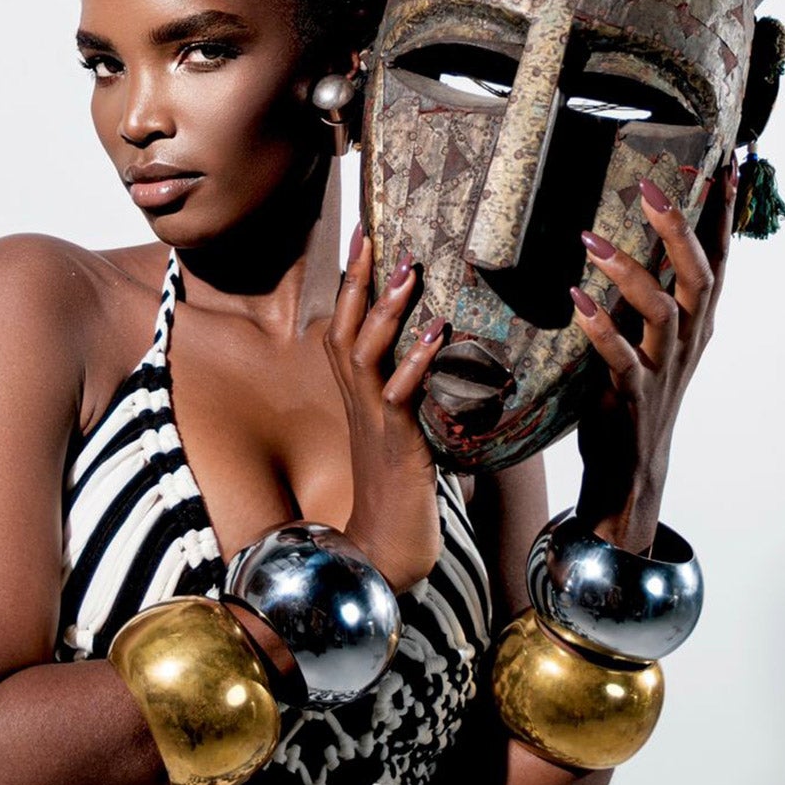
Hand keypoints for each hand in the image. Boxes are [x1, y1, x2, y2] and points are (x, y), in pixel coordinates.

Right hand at [324, 228, 446, 591]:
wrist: (385, 552)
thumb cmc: (400, 493)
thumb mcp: (404, 431)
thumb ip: (411, 394)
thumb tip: (439, 356)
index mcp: (359, 397)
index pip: (345, 326)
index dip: (352, 281)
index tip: (363, 234)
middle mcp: (358, 403)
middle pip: (345, 329)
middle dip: (357, 280)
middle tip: (372, 232)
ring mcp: (373, 423)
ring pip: (366, 357)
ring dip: (385, 313)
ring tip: (408, 271)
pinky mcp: (396, 446)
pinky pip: (399, 398)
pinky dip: (415, 365)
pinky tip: (435, 338)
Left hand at [569, 161, 736, 551]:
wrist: (631, 464)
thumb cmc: (639, 386)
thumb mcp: (654, 332)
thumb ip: (654, 287)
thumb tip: (638, 232)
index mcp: (700, 319)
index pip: (719, 257)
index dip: (723, 213)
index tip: (727, 164)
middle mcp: (690, 338)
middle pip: (699, 275)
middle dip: (679, 229)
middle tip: (652, 186)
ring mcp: (663, 366)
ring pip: (662, 310)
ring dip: (630, 271)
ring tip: (592, 239)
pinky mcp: (632, 393)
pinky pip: (620, 355)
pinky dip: (600, 325)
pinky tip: (576, 299)